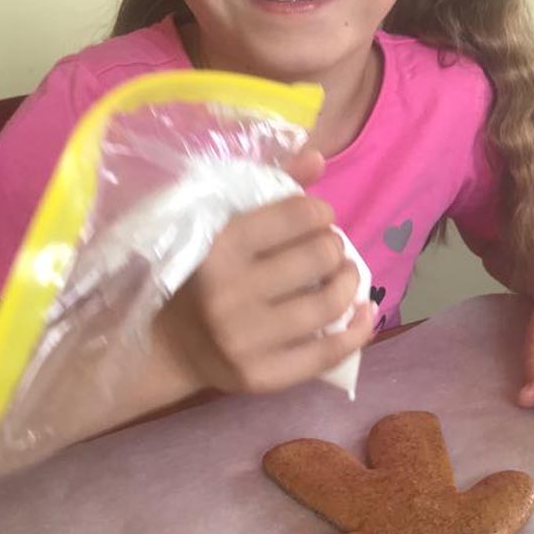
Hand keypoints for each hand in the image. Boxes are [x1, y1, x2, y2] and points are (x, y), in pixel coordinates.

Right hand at [156, 146, 373, 394]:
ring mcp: (244, 340)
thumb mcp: (224, 225)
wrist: (169, 346)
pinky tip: (364, 313)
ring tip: (346, 277)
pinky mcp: (261, 377)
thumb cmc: (204, 275)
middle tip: (329, 251)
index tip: (319, 219)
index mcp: (218, 246)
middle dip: (335, 248)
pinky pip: (328, 353)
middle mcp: (229, 293)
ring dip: (351, 283)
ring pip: (329, 304)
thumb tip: (318, 157)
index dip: (321, 212)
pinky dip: (358, 330)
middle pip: (320, 256)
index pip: (297, 214)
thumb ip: (272, 189)